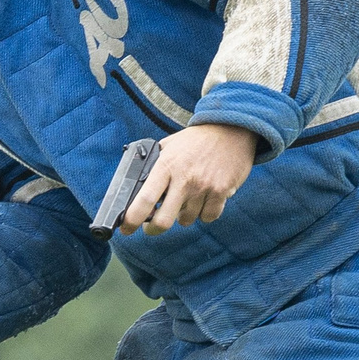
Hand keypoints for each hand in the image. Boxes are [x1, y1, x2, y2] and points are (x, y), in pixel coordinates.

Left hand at [121, 123, 258, 233]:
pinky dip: (203, 214)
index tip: (126, 228)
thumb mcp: (169, 145)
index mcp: (166, 165)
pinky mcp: (222, 192)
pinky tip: (203, 200)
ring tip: (184, 200)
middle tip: (151, 227)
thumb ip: (154, 164)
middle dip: (154, 229)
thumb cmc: (196, 140)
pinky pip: (208, 217)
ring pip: (186, 220)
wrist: (231, 130)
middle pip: (164, 221)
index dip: (132, 219)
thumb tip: (136, 187)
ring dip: (182, 215)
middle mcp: (184, 179)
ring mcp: (204, 187)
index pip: (145, 199)